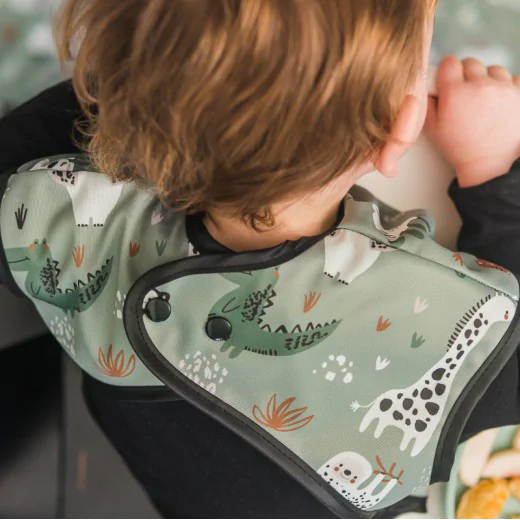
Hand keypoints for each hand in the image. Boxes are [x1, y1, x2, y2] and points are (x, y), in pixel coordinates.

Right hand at [426, 55, 519, 187]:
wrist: (492, 164)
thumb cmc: (461, 149)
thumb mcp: (434, 130)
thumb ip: (427, 105)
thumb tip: (427, 88)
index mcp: (455, 93)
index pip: (449, 62)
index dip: (447, 70)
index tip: (448, 80)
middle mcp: (480, 85)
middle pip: (471, 63)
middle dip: (466, 75)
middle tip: (465, 93)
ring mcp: (503, 88)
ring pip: (493, 69)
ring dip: (487, 79)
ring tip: (484, 98)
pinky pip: (513, 78)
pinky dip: (507, 86)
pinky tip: (499, 101)